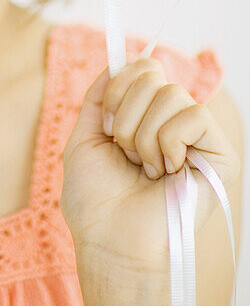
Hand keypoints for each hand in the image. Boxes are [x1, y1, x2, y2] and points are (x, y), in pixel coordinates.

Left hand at [60, 55, 240, 274]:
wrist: (110, 242)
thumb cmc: (96, 200)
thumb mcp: (85, 136)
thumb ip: (98, 96)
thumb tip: (115, 63)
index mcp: (146, 116)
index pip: (143, 66)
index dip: (119, 85)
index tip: (107, 122)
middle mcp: (174, 122)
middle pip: (153, 74)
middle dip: (125, 115)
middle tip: (127, 153)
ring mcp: (198, 138)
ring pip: (171, 94)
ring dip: (144, 135)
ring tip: (146, 168)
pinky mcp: (220, 156)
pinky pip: (194, 116)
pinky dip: (169, 143)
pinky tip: (167, 171)